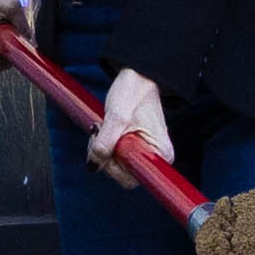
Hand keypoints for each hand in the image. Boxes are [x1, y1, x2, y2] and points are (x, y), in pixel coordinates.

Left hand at [87, 67, 176, 183]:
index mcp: (160, 154)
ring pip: (115, 164)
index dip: (112, 166)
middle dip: (104, 155)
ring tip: (102, 126)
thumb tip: (93, 165)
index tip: (105, 144)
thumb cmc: (134, 92)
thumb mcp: (117, 117)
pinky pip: (115, 155)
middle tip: (98, 131)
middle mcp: (155, 157)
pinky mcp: (134, 147)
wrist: (137, 76)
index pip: (130, 178)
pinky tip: (104, 128)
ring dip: (102, 148)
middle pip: (121, 173)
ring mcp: (144, 152)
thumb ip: (105, 143)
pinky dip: (104, 144)